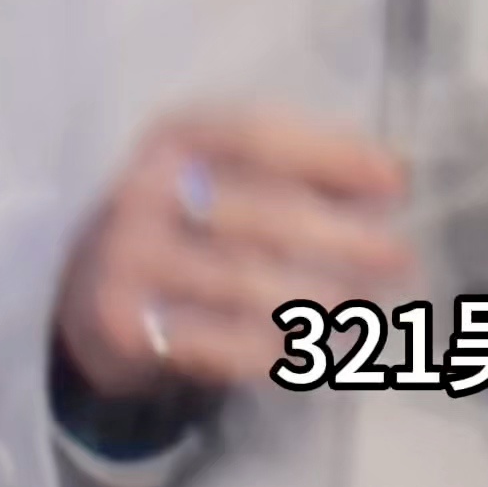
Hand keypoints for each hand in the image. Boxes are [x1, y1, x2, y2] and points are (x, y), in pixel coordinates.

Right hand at [52, 104, 412, 398]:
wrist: (88, 289)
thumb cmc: (185, 219)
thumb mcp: (224, 173)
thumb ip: (302, 168)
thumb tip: (393, 175)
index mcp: (178, 136)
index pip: (262, 136)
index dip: (334, 155)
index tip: (397, 180)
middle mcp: (146, 189)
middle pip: (261, 214)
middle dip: (341, 237)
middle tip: (399, 257)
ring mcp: (129, 259)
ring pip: (244, 283)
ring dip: (318, 299)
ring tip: (366, 307)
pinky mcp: (125, 325)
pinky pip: (217, 344)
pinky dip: (276, 349)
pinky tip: (317, 350)